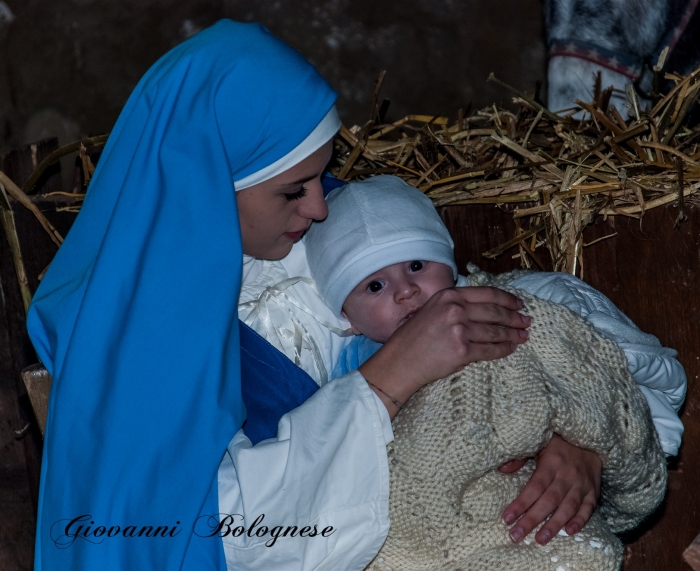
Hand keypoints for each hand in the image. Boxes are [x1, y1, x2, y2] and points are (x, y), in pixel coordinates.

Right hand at [360, 286, 529, 417]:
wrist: (400, 361)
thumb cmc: (413, 338)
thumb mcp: (432, 310)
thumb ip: (456, 305)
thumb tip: (487, 308)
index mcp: (448, 295)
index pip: (487, 294)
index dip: (507, 299)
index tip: (519, 304)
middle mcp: (455, 309)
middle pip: (495, 312)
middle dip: (514, 317)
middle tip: (527, 321)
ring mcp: (459, 329)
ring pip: (495, 332)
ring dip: (512, 334)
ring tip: (523, 336)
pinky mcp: (462, 350)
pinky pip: (490, 350)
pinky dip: (503, 350)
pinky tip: (511, 348)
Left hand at [502, 434, 600, 544]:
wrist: (589, 440)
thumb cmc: (557, 444)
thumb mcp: (537, 443)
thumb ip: (519, 456)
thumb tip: (502, 469)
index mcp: (551, 462)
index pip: (534, 487)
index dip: (520, 503)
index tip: (507, 518)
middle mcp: (567, 474)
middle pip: (548, 500)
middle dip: (532, 519)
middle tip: (516, 535)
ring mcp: (582, 484)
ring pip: (568, 507)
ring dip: (554, 525)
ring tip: (540, 540)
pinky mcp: (594, 490)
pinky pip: (588, 508)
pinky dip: (580, 521)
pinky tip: (569, 532)